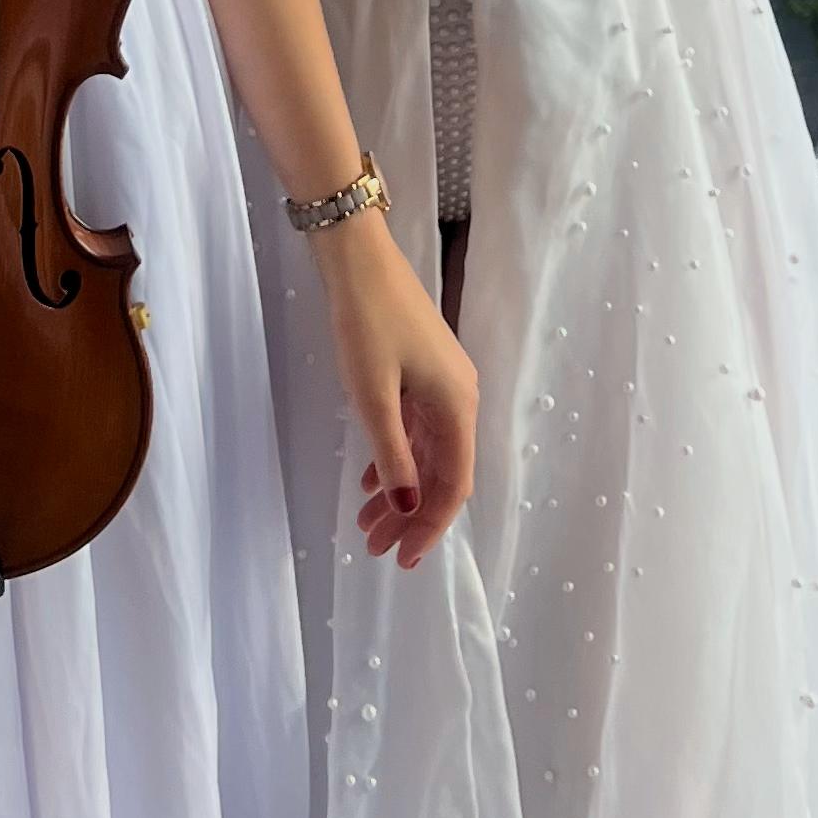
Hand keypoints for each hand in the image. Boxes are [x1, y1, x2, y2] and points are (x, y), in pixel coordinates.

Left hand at [315, 207, 477, 566]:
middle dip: (411, 515)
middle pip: (441, 473)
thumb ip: (393, 454)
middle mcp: (459, 398)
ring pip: (426, 453)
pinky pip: (416, 429)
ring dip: (400, 490)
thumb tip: (407, 508)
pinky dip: (395, 458)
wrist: (358, 259)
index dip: (430, 526)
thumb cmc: (367, 324)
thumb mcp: (374, 396)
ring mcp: (441, 383)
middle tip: (374, 548)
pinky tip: (370, 479)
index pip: (454, 484)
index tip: (402, 559)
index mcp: (458, 405)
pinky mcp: (421, 371)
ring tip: (365, 524)